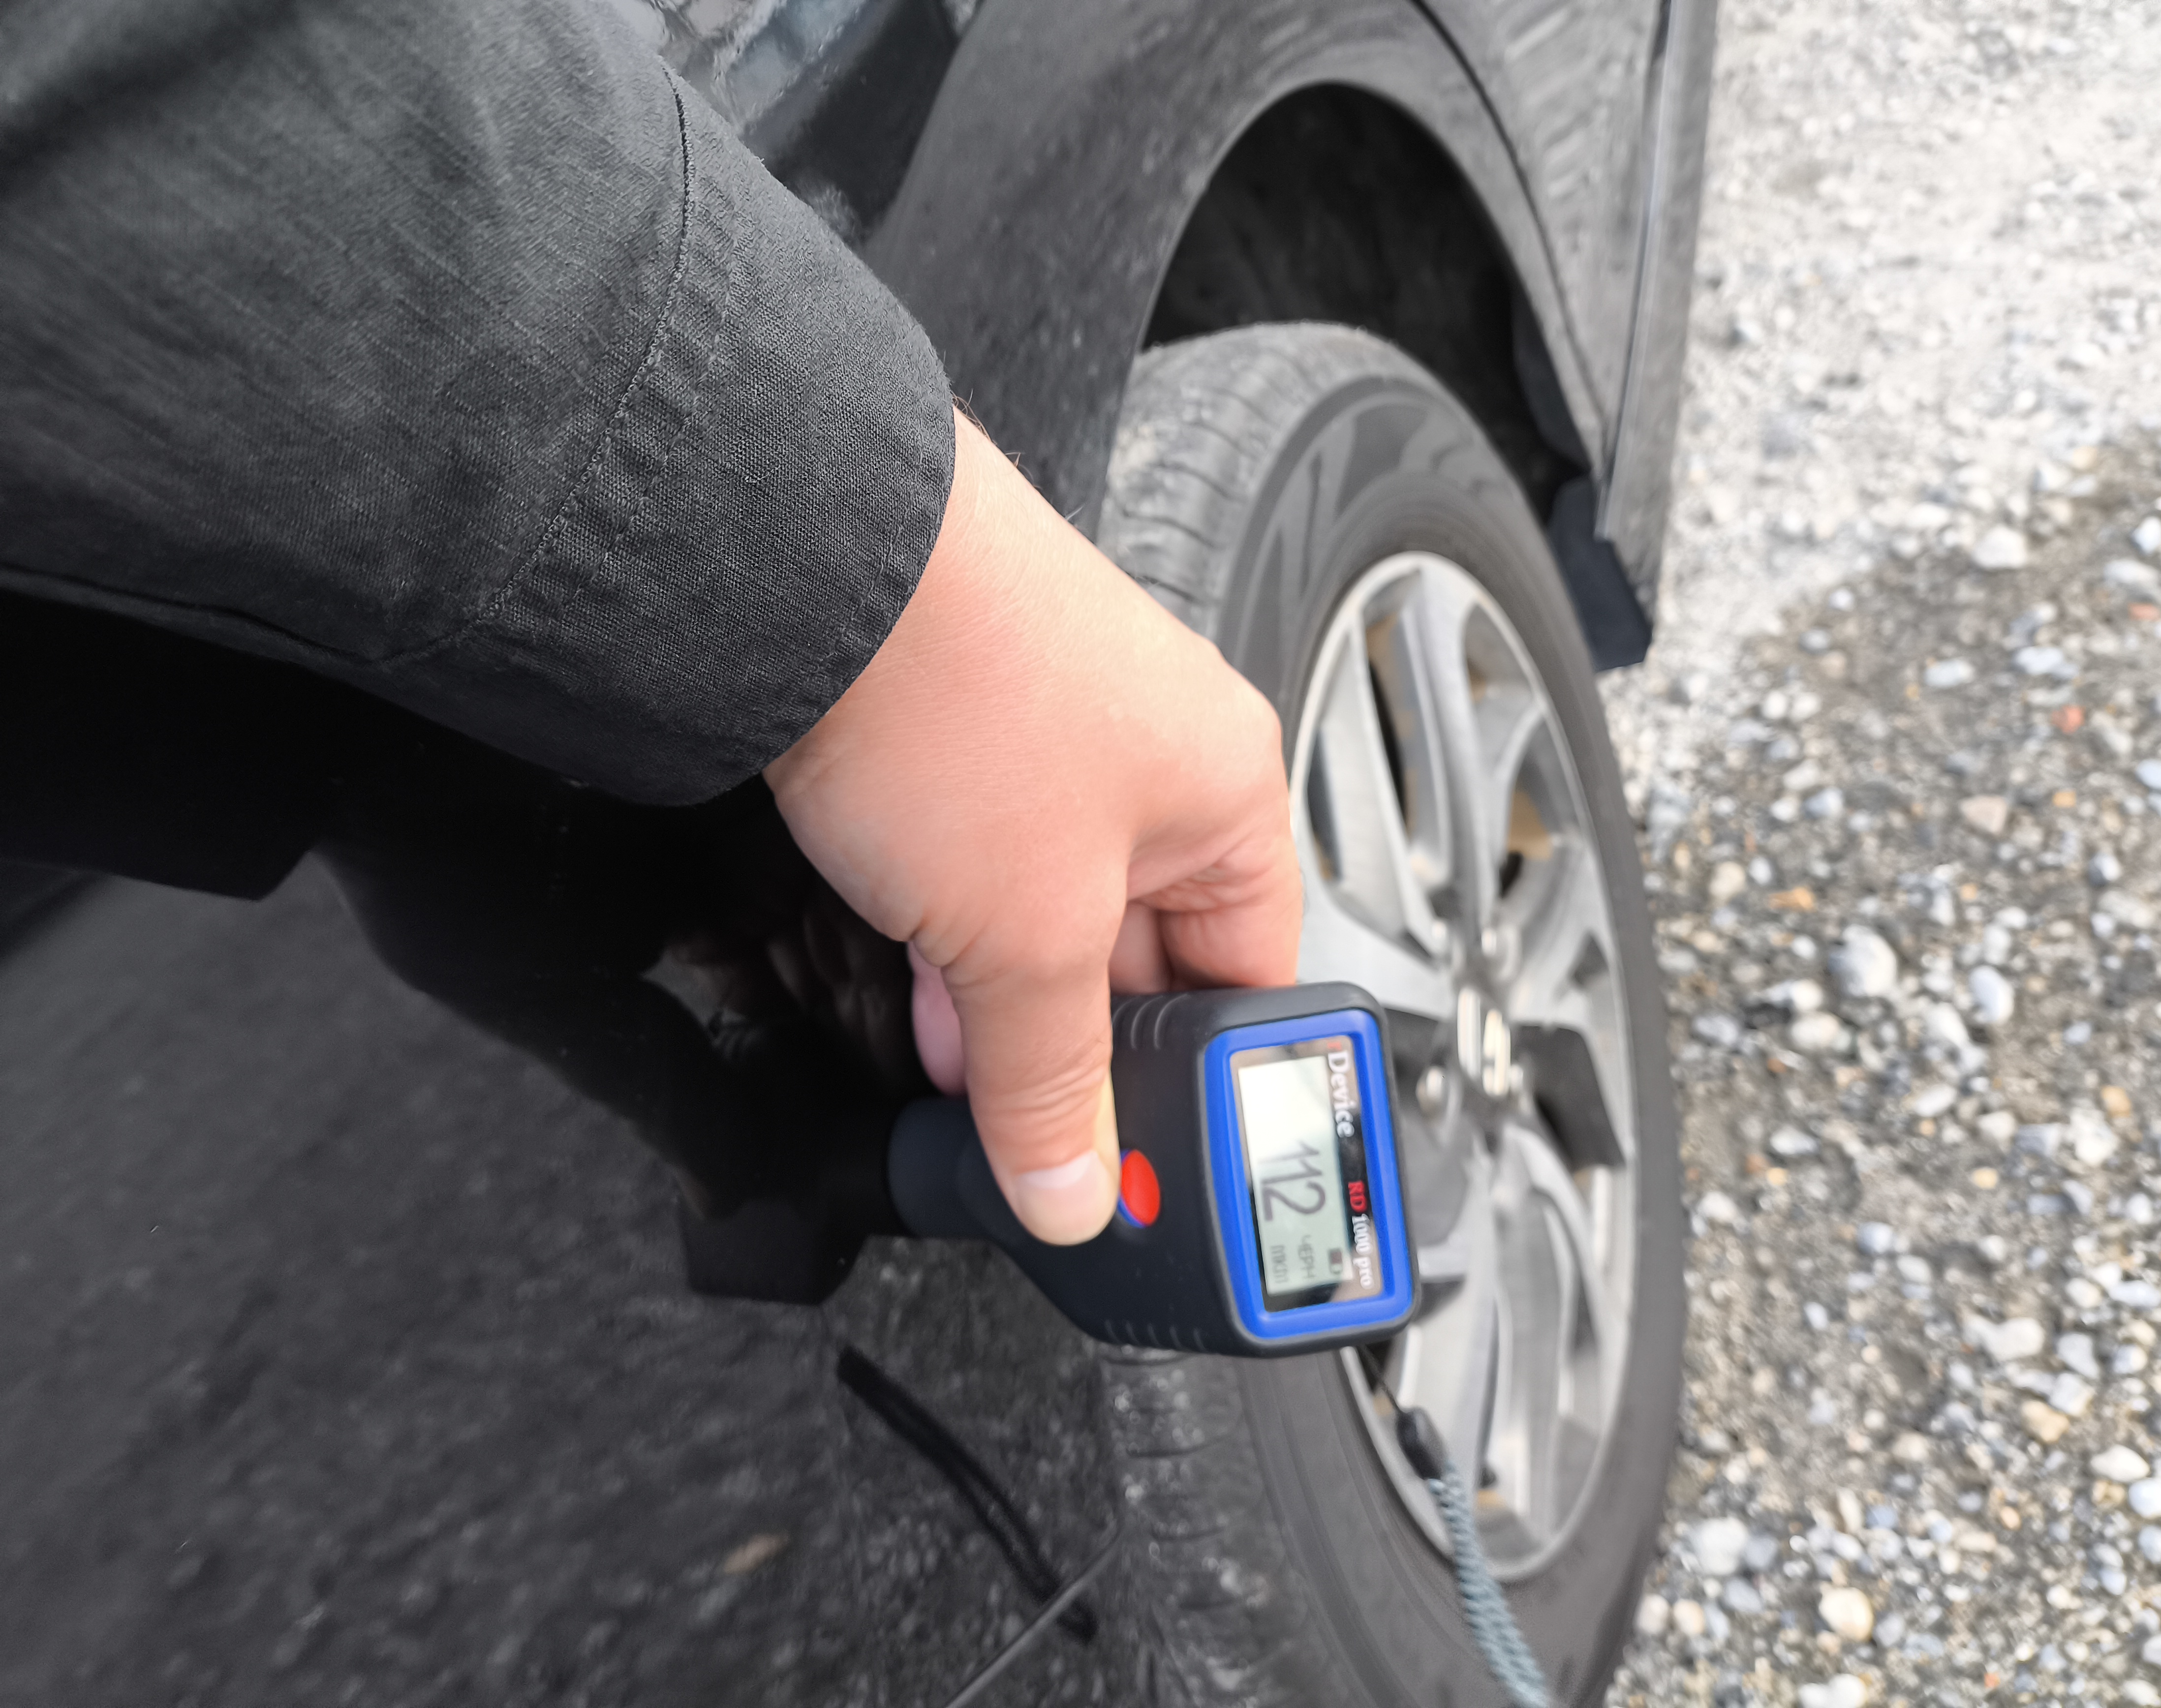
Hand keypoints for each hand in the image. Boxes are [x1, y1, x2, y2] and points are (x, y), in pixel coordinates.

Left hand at [765, 412, 1301, 1243]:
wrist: (805, 556)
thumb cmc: (958, 688)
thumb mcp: (1023, 937)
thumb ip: (1049, 1081)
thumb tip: (1073, 1188)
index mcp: (1229, 794)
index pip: (1252, 979)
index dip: (1203, 1083)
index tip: (1148, 1160)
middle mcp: (1156, 758)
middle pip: (1144, 957)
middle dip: (1078, 1050)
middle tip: (1037, 1137)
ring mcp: (1053, 740)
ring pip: (1049, 919)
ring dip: (1003, 1004)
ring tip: (961, 1074)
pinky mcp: (959, 734)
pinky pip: (977, 871)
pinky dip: (951, 940)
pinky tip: (915, 987)